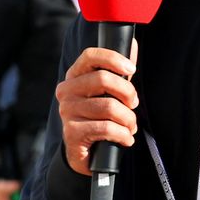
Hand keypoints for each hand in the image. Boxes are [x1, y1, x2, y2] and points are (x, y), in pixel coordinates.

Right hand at [53, 42, 139, 177]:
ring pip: (109, 107)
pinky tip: (125, 139)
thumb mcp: (109, 93)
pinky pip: (107, 128)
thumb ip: (119, 72)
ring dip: (128, 120)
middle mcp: (66, 91)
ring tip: (129, 127)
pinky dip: (123, 135)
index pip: (90, 56)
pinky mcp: (72, 132)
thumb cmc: (99, 118)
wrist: (85, 153)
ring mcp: (67, 111)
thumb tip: (133, 46)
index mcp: (75, 77)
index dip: (113, 58)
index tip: (131, 69)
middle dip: (128, 93)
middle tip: (133, 105)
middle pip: (103, 79)